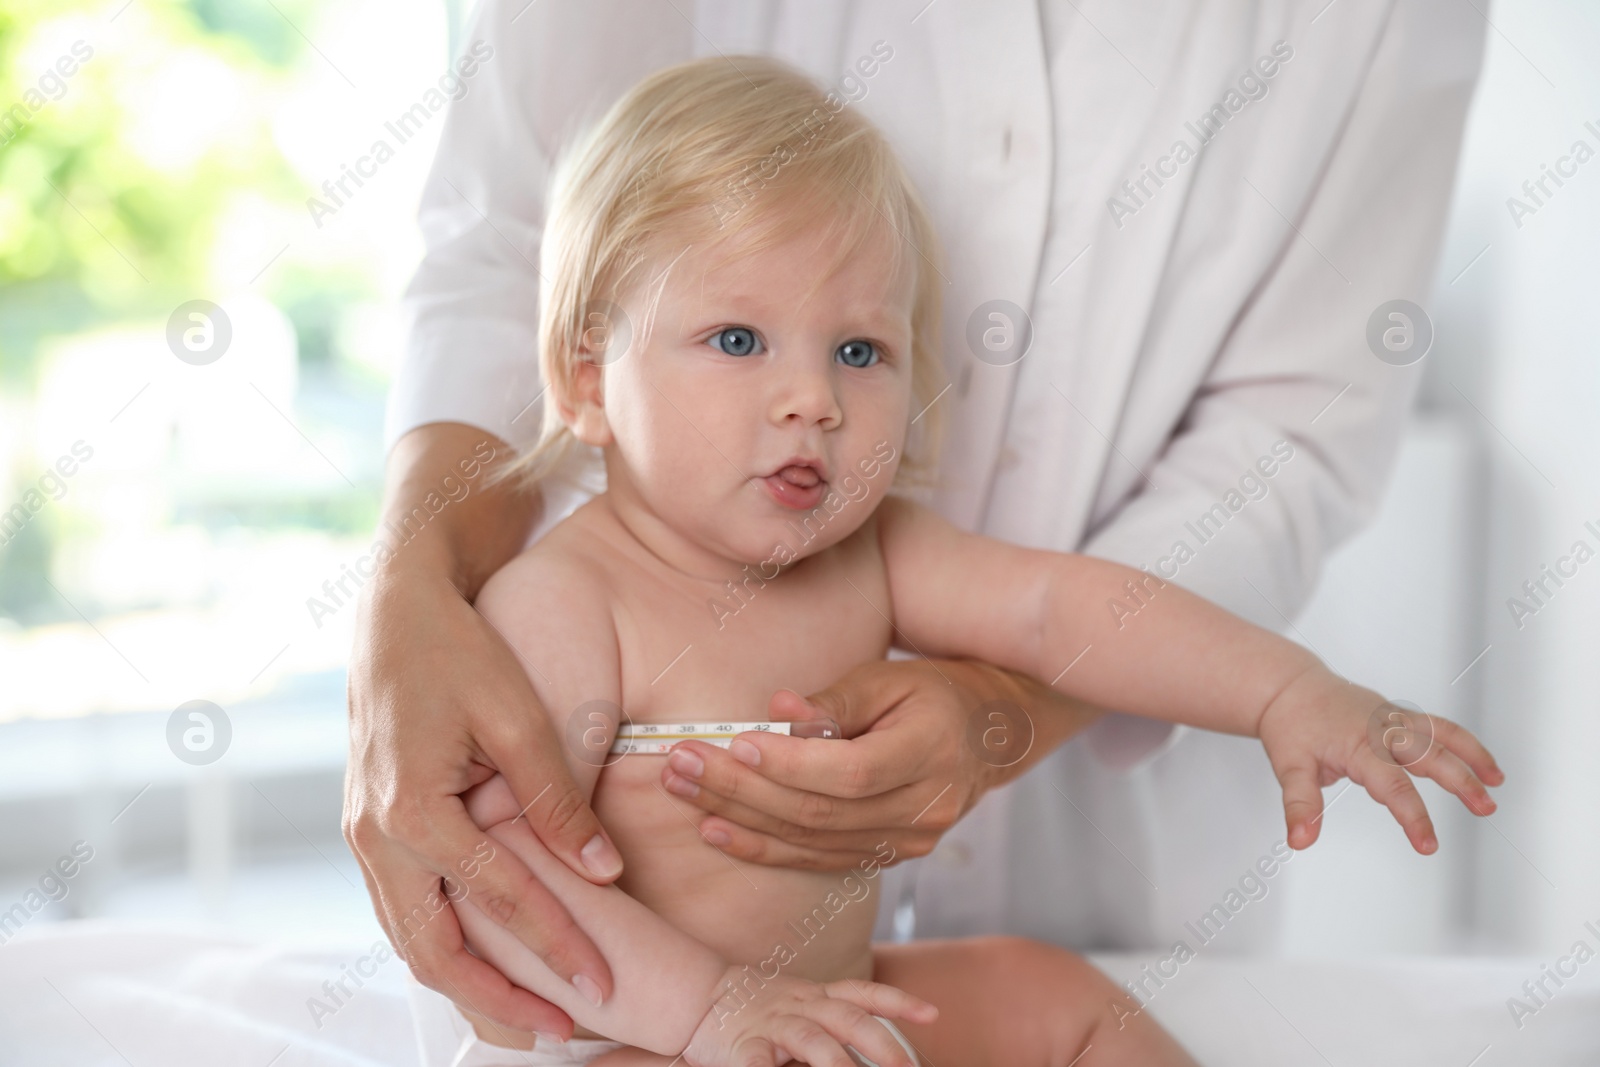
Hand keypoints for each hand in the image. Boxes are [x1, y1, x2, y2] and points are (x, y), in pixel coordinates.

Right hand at [344, 426, 623, 1035]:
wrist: (395, 612)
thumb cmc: (460, 652)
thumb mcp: (516, 715)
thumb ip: (556, 797)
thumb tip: (603, 870)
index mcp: (410, 808)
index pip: (498, 900)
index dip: (555, 946)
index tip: (604, 984)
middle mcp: (374, 836)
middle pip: (433, 952)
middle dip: (500, 1001)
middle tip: (564, 1032)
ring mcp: (362, 838)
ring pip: (410, 942)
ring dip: (467, 988)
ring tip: (530, 1019)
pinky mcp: (368, 832)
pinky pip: (402, 912)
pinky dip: (444, 949)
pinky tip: (486, 965)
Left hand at [660, 658, 1102, 869]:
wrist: (990, 734)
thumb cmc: (935, 691)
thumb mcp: (891, 677)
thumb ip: (835, 700)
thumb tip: (778, 710)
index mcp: (928, 754)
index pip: (848, 772)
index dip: (788, 764)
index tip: (734, 743)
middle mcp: (921, 809)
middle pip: (819, 812)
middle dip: (741, 790)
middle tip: (680, 763)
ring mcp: (907, 841)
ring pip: (812, 841)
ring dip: (739, 820)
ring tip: (681, 791)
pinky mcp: (889, 857)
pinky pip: (818, 860)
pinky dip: (764, 848)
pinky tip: (717, 831)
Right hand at [683, 967, 936, 1066]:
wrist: (699, 996)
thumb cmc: (758, 1009)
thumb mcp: (802, 1006)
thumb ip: (832, 1022)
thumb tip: (878, 1048)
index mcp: (817, 996)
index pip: (863, 993)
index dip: (898, 1001)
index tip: (932, 1014)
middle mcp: (801, 1006)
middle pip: (849, 1019)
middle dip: (883, 1046)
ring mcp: (774, 1025)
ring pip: (813, 1040)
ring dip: (839, 1064)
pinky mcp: (745, 1047)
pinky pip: (759, 1062)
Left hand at [1257, 665, 1504, 852]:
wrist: (1290, 687)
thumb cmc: (1290, 726)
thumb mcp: (1289, 767)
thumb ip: (1300, 805)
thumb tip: (1300, 841)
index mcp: (1358, 747)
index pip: (1392, 787)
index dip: (1413, 817)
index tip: (1428, 846)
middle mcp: (1382, 730)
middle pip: (1429, 755)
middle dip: (1460, 781)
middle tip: (1485, 808)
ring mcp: (1393, 719)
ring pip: (1442, 733)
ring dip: (1473, 756)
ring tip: (1497, 784)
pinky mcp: (1399, 715)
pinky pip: (1438, 726)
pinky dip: (1463, 742)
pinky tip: (1482, 764)